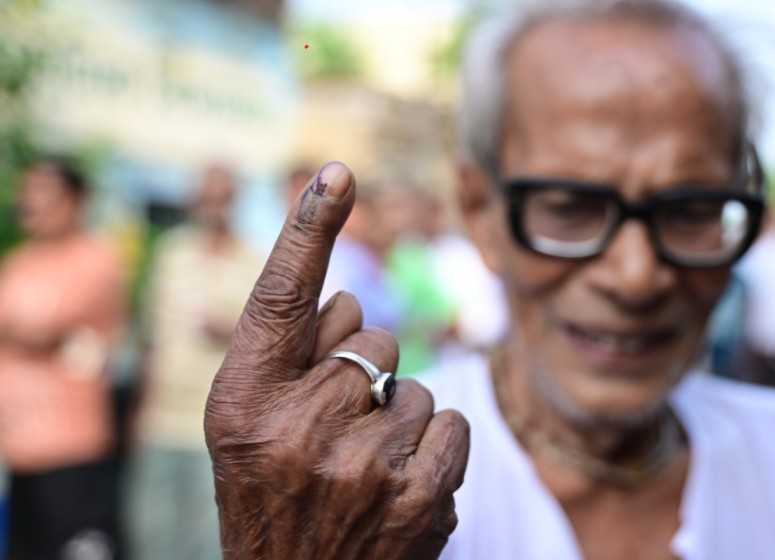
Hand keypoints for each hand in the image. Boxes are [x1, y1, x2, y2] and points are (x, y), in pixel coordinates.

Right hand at [204, 162, 469, 559]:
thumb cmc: (274, 495)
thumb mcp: (250, 427)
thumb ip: (290, 356)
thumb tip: (351, 297)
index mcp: (244, 404)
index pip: (281, 300)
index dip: (308, 230)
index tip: (338, 173)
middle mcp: (299, 428)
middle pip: (371, 335)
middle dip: (361, 371)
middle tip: (332, 431)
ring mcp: (364, 465)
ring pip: (417, 383)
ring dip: (398, 417)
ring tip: (362, 471)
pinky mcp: (422, 496)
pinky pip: (453, 422)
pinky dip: (434, 447)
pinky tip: (399, 486)